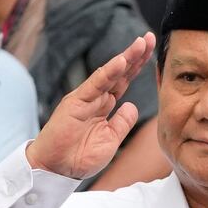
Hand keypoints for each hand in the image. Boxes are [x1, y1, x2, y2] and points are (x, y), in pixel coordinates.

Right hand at [26, 33, 153, 179]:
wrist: (56, 169)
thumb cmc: (80, 157)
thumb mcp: (109, 141)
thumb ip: (122, 123)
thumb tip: (132, 105)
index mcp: (104, 106)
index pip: (124, 81)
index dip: (138, 66)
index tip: (152, 51)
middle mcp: (96, 98)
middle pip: (119, 73)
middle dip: (135, 55)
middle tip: (150, 38)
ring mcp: (86, 98)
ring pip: (109, 74)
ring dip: (126, 58)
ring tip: (141, 43)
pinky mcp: (75, 102)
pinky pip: (95, 84)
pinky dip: (108, 72)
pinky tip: (122, 61)